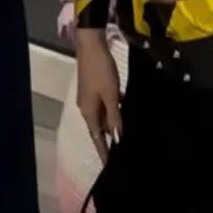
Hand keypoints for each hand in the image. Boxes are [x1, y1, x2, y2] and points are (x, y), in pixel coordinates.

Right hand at [75, 29, 121, 162]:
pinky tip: (124, 112)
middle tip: (124, 153)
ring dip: (113, 125)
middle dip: (110, 140)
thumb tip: (118, 139)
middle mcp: (86, 108)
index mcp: (89, 113)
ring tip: (126, 135)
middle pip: (99, 129)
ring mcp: (89, 98)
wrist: (91, 46)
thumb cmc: (101, 72)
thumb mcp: (111, 96)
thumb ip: (115, 118)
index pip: (97, 139)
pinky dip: (113, 112)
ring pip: (102, 117)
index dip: (104, 152)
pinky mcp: (93, 89)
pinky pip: (104, 106)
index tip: (111, 167)